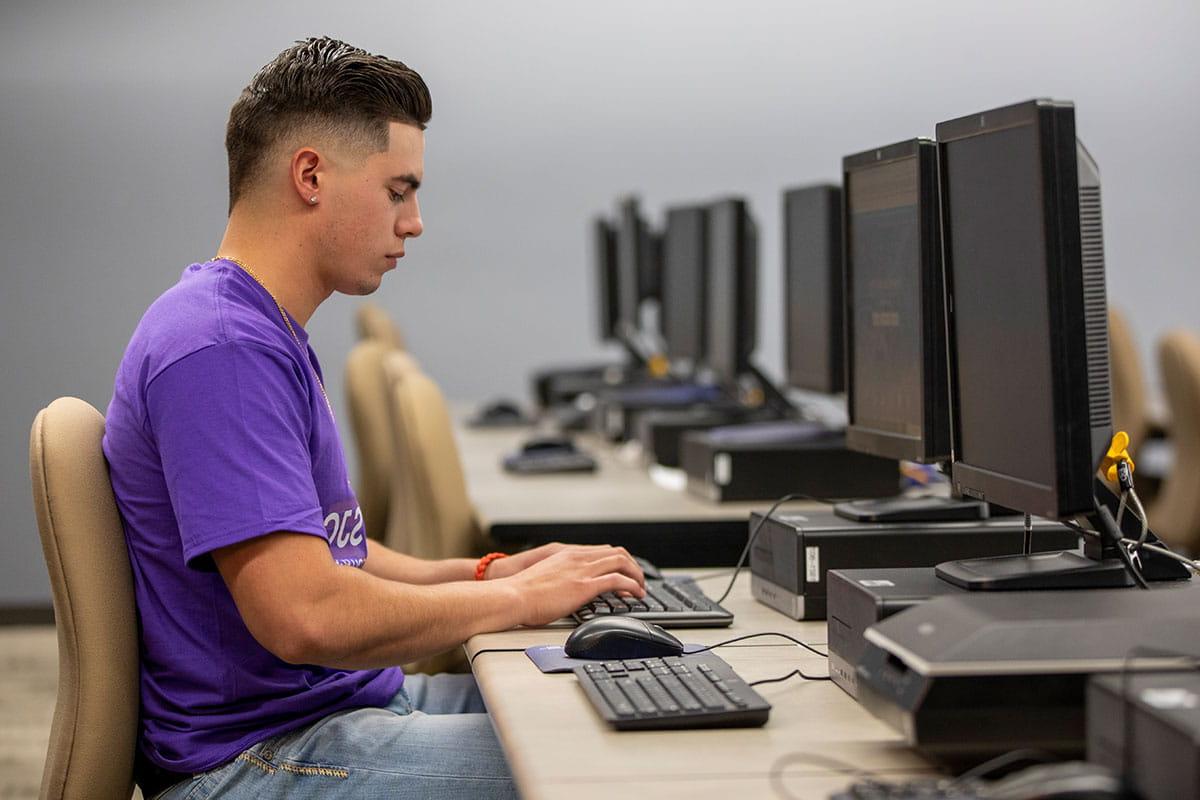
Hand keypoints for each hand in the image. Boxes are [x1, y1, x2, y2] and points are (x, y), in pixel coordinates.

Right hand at [486, 542, 641, 581]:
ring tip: (641, 589)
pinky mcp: (585, 585)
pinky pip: (618, 580)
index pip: (602, 550)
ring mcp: (582, 570)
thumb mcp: (543, 577)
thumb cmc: (521, 592)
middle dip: (632, 566)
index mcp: (567, 554)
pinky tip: (636, 594)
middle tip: (638, 580)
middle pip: (616, 552)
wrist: (512, 596)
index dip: (618, 560)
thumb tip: (565, 590)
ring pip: (622, 562)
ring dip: (637, 575)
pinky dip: (632, 585)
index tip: (624, 571)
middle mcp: (578, 558)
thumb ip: (558, 577)